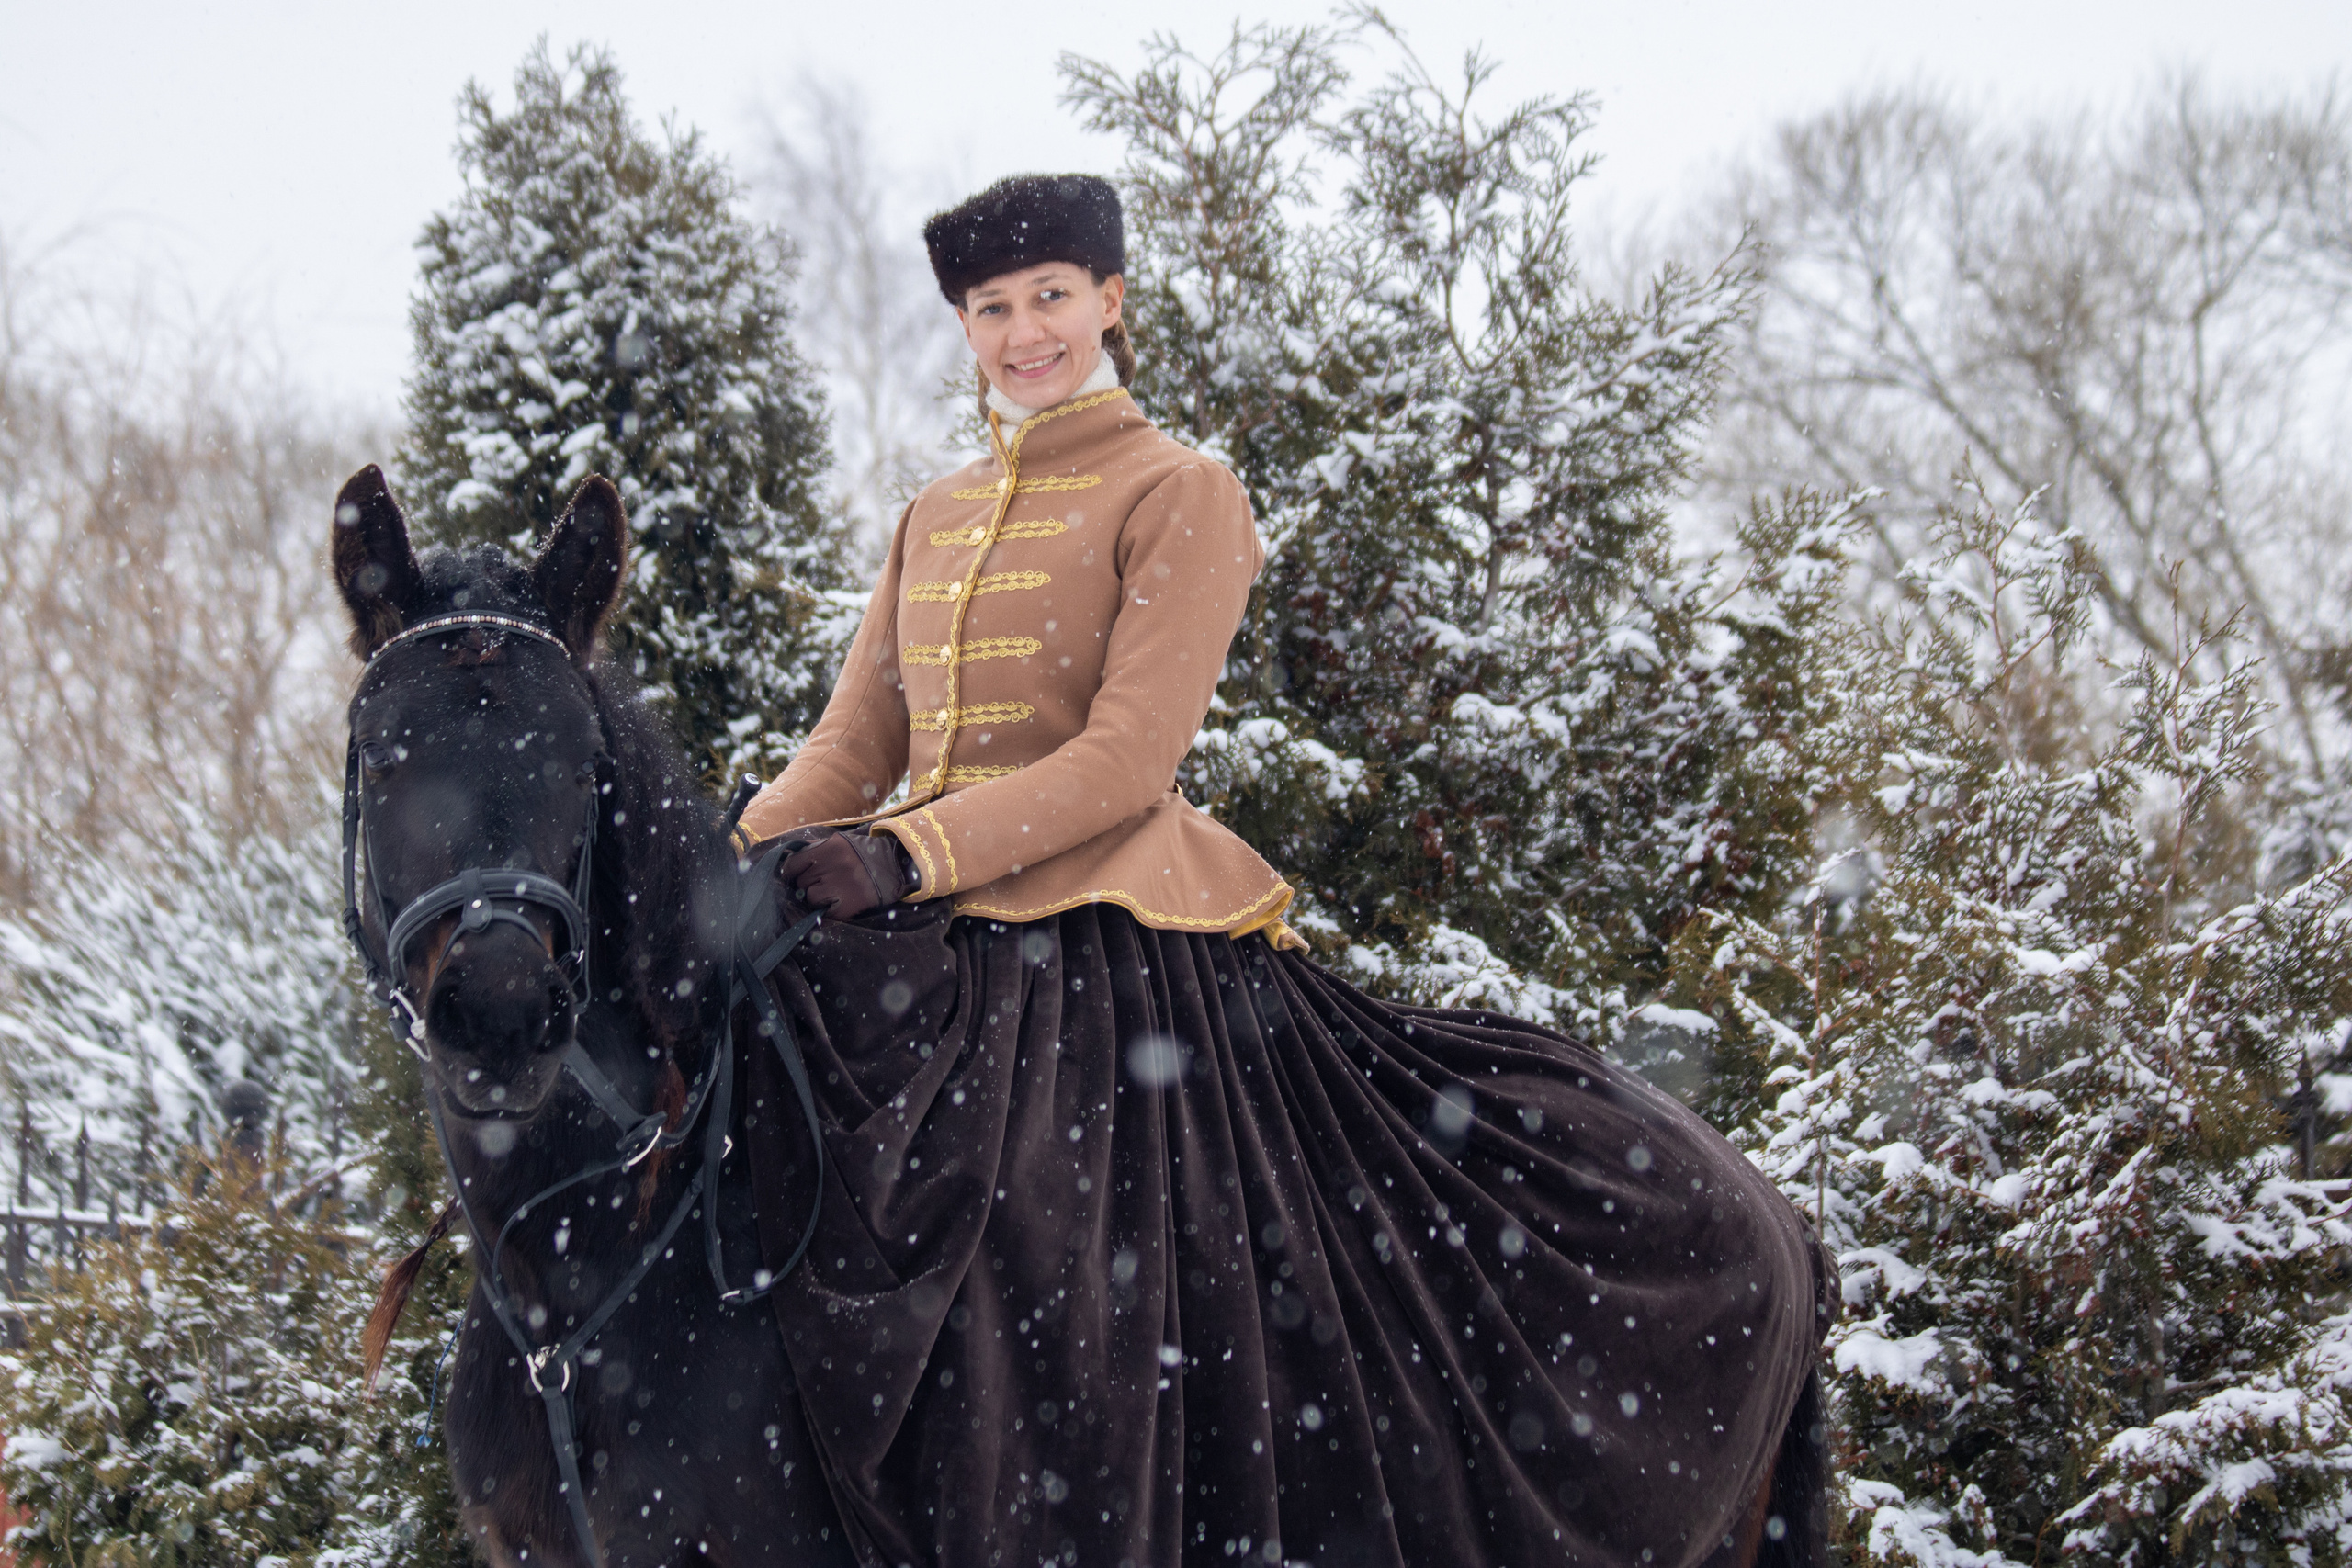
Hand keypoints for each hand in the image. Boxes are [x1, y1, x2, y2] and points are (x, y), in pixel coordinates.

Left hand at [777, 829, 916, 917]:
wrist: (896, 867)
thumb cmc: (862, 854)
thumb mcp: (840, 844)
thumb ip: (814, 849)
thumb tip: (785, 860)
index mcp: (832, 848)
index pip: (794, 864)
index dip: (790, 872)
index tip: (792, 877)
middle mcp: (836, 865)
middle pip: (802, 882)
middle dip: (807, 883)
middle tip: (822, 882)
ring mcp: (842, 886)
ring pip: (810, 897)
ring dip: (816, 897)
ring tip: (832, 891)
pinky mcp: (849, 904)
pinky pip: (822, 911)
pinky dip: (826, 908)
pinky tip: (838, 901)